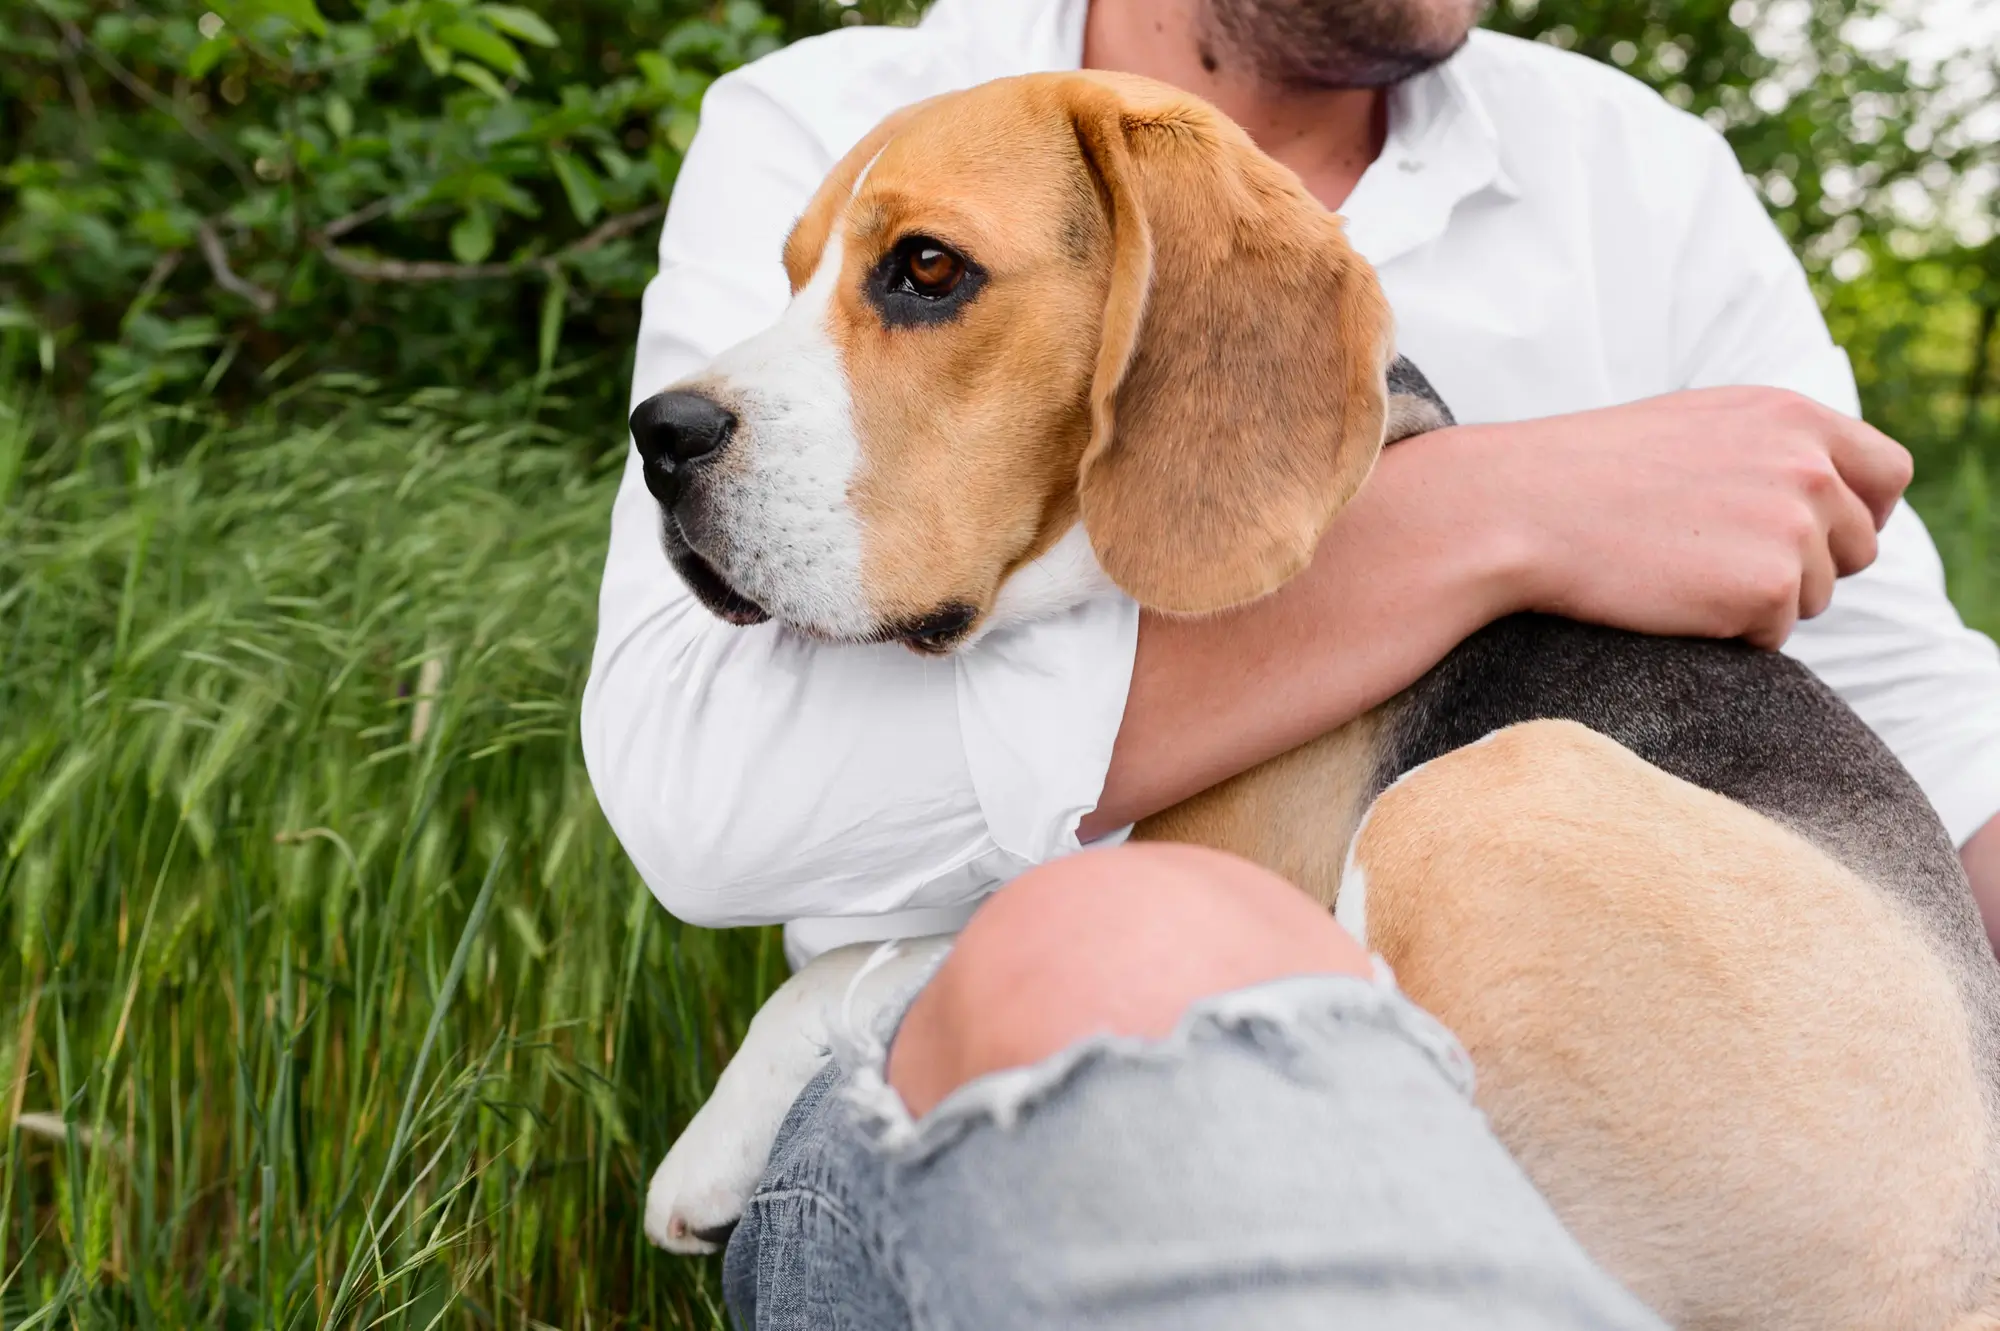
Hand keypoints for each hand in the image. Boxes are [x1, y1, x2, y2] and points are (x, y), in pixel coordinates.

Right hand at [1445, 387, 1912, 649]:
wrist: (1518, 507)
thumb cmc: (1585, 472)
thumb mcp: (1693, 427)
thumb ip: (1768, 449)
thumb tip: (1820, 492)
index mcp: (1790, 414)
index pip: (1887, 473)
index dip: (1859, 512)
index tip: (1816, 536)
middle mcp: (1809, 463)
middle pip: (1859, 545)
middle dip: (1804, 566)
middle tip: (1718, 565)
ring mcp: (1795, 524)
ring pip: (1816, 595)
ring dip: (1759, 601)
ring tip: (1678, 573)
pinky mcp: (1770, 585)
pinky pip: (1774, 634)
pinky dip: (1726, 633)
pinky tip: (1668, 599)